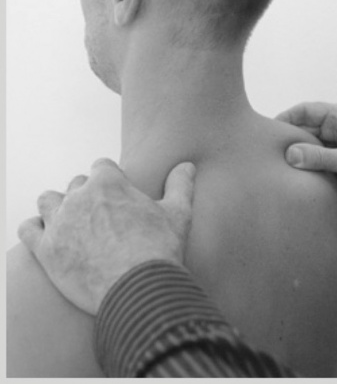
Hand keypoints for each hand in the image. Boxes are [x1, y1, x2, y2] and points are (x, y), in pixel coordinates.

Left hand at [18, 158, 195, 314]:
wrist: (139, 289)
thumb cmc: (160, 249)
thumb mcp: (178, 213)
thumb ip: (180, 185)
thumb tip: (188, 166)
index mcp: (109, 183)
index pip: (102, 167)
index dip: (111, 179)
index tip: (118, 196)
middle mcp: (79, 196)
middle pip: (76, 184)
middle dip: (87, 195)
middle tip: (101, 217)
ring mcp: (60, 222)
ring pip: (48, 200)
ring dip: (58, 207)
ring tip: (72, 223)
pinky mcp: (46, 249)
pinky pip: (28, 228)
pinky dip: (35, 229)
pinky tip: (49, 237)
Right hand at [277, 103, 336, 205]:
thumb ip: (319, 157)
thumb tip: (291, 154)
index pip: (306, 110)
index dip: (286, 117)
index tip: (269, 128)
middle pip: (304, 125)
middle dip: (288, 136)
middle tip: (269, 147)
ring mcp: (336, 140)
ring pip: (308, 140)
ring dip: (296, 149)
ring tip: (276, 158)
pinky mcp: (336, 155)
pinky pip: (314, 153)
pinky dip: (303, 159)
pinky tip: (292, 168)